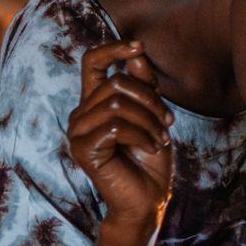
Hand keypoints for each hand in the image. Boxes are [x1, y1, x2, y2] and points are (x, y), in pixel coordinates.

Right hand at [68, 39, 173, 225]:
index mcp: (94, 103)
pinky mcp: (83, 149)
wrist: (147, 199)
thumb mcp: (152, 114)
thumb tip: (138, 52)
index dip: (113, 48)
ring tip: (161, 138)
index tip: (139, 46)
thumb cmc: (149, 158)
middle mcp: (81, 114)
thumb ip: (142, 84)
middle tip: (167, 122)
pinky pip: (114, 126)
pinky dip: (141, 135)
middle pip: (114, 83)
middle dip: (149, 99)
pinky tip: (151, 148)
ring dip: (148, 120)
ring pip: (116, 103)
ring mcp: (78, 132)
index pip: (92, 62)